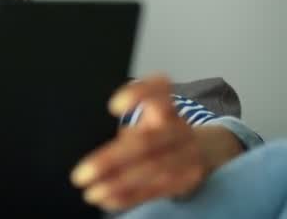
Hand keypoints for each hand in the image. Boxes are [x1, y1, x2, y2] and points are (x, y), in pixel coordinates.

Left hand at [70, 75, 209, 211]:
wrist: (208, 147)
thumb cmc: (163, 127)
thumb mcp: (151, 111)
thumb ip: (133, 111)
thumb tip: (100, 120)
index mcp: (168, 106)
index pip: (159, 90)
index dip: (138, 95)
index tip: (113, 106)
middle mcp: (179, 128)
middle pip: (147, 142)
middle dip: (112, 160)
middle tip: (81, 174)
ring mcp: (187, 155)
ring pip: (152, 170)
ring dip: (118, 185)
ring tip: (91, 193)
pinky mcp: (187, 179)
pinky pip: (156, 190)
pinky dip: (130, 196)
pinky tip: (107, 200)